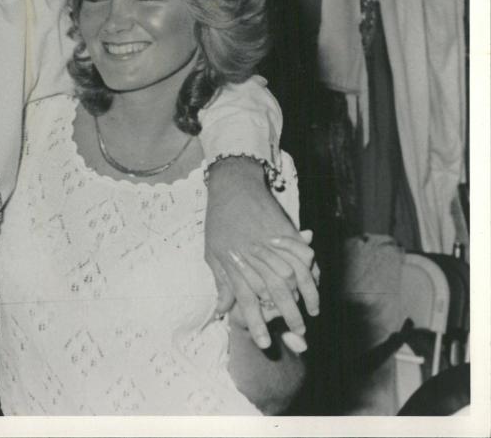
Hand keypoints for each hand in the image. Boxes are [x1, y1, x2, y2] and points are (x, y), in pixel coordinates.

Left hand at [205, 158, 319, 348]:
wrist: (234, 186)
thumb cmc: (219, 220)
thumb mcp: (212, 252)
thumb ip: (221, 282)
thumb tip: (221, 310)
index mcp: (234, 263)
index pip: (246, 301)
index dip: (254, 323)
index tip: (263, 343)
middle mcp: (256, 257)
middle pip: (276, 294)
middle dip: (288, 317)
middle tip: (299, 335)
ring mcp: (273, 245)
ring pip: (295, 278)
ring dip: (307, 298)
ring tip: (313, 313)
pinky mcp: (287, 232)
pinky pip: (304, 257)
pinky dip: (312, 272)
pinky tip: (316, 284)